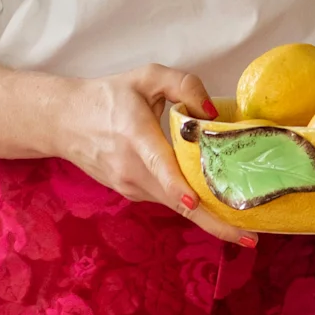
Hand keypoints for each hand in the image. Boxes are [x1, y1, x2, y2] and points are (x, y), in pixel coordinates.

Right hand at [48, 64, 256, 248]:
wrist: (65, 121)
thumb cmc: (108, 96)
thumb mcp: (146, 76)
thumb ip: (183, 85)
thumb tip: (210, 113)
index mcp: (136, 137)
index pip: (158, 167)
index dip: (178, 188)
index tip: (195, 204)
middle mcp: (132, 169)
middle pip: (176, 202)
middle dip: (213, 223)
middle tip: (249, 238)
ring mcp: (130, 186)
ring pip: (174, 205)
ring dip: (208, 217)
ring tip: (244, 226)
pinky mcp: (131, 193)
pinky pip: (166, 200)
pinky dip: (190, 204)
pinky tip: (214, 204)